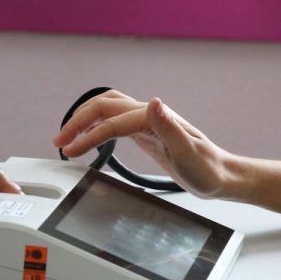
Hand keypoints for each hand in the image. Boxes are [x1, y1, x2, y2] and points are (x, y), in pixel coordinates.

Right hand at [52, 90, 233, 198]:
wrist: (222, 176)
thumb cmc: (208, 170)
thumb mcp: (189, 153)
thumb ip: (170, 127)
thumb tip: (153, 102)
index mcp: (155, 118)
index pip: (112, 122)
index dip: (88, 135)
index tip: (70, 151)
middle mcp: (149, 114)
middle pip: (104, 106)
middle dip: (77, 121)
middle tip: (59, 142)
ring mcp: (147, 122)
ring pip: (107, 110)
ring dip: (84, 119)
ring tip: (66, 138)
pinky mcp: (146, 132)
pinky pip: (114, 122)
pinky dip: (96, 126)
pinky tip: (90, 139)